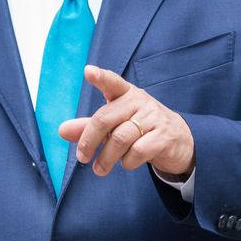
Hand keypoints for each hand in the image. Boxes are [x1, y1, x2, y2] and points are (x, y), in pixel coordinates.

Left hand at [58, 65, 194, 177]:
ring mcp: (153, 118)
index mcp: (126, 93)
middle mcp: (139, 101)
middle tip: (82, 158)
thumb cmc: (140, 127)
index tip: (88, 71)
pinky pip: (137, 151)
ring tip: (99, 169)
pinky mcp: (164, 136)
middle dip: (89, 141)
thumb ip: (88, 127)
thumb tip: (61, 130)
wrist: (179, 140)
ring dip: (106, 158)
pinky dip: (127, 162)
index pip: (112, 82)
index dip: (100, 77)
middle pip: (105, 119)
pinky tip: (127, 163)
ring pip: (120, 139)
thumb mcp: (115, 124)